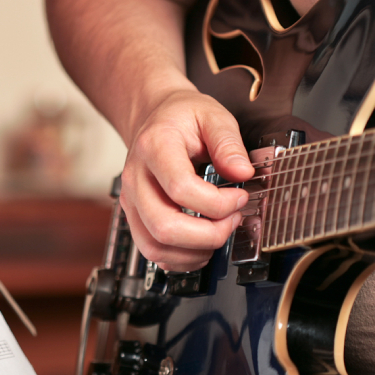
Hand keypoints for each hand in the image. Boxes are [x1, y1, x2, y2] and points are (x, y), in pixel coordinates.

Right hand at [120, 88, 254, 271]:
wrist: (154, 117)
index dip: (217, 203)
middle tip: (232, 221)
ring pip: (155, 246)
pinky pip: (152, 252)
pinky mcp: (135, 217)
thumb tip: (243, 172)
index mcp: (154, 147)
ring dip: (195, 251)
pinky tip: (202, 244)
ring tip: (219, 233)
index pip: (181, 188)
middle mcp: (136, 178)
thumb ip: (228, 143)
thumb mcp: (212, 116)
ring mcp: (131, 201)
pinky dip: (181, 258)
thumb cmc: (182, 117)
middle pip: (164, 226)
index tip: (239, 197)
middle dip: (208, 235)